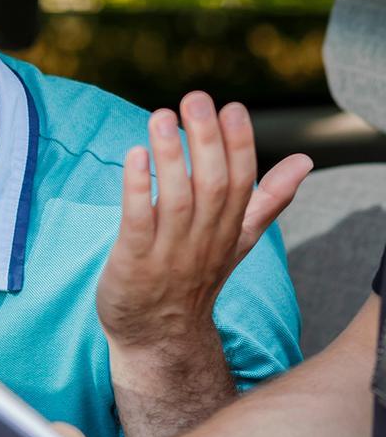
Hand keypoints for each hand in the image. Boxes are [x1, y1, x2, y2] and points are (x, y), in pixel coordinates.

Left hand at [97, 91, 312, 351]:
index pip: (240, 182)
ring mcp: (168, 254)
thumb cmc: (193, 278)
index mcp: (228, 230)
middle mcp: (203, 240)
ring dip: (169, 157)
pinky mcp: (134, 263)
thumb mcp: (237, 240)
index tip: (233, 107)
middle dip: (205, 141)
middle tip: (195, 99)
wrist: (159, 337)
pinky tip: (133, 155)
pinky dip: (136, 189)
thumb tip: (304, 162)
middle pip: (211, 186)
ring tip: (160, 117)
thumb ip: (267, 201)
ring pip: (175, 200)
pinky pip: (137, 223)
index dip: (238, 144)